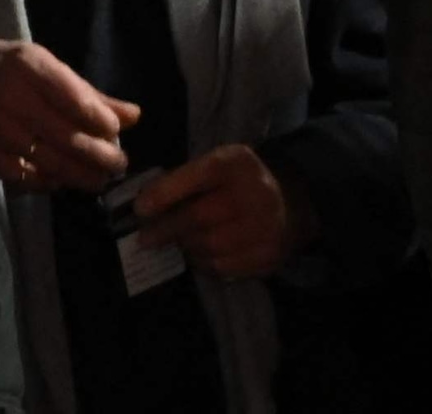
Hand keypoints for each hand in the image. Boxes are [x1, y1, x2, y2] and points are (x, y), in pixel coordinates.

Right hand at [0, 36, 140, 190]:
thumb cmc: (4, 68)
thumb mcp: (43, 65)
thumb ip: (87, 93)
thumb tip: (134, 116)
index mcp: (28, 66)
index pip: (75, 99)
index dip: (102, 121)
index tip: (117, 133)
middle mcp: (11, 97)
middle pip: (67, 136)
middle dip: (100, 156)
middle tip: (119, 164)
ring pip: (51, 161)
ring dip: (81, 175)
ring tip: (99, 179)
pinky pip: (26, 177)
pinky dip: (48, 182)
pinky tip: (62, 181)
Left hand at [133, 143, 308, 277]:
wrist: (292, 201)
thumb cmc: (241, 180)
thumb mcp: (219, 164)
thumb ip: (187, 178)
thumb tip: (146, 202)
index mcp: (235, 164)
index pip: (194, 178)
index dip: (163, 194)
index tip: (139, 209)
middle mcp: (253, 194)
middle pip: (198, 217)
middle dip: (166, 229)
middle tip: (145, 238)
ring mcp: (264, 228)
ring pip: (208, 246)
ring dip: (184, 247)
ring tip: (175, 243)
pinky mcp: (268, 256)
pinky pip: (224, 267)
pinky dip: (204, 263)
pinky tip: (198, 255)